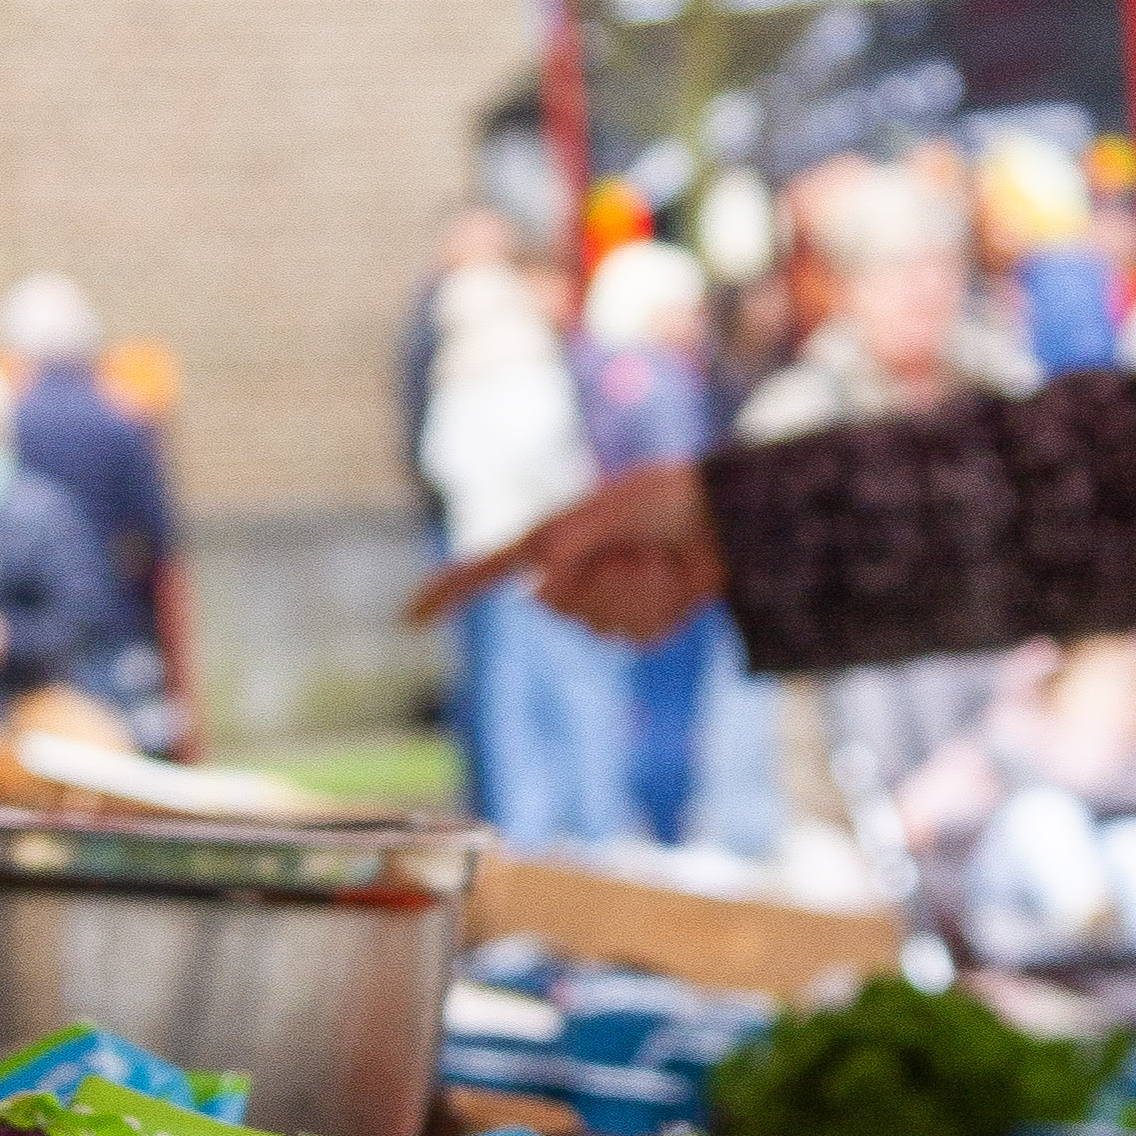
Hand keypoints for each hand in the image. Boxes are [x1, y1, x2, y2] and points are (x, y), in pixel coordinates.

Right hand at [408, 460, 721, 644]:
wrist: (727, 517)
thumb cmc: (665, 498)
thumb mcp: (610, 510)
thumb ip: (569, 543)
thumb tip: (538, 590)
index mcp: (549, 543)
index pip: (484, 572)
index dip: (446, 594)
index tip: (408, 617)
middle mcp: (569, 577)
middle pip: (560, 608)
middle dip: (605, 579)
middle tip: (638, 545)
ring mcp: (602, 605)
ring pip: (604, 627)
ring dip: (642, 590)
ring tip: (662, 556)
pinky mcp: (639, 627)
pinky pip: (640, 637)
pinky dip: (665, 607)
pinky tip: (680, 580)